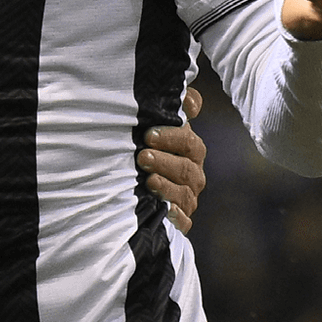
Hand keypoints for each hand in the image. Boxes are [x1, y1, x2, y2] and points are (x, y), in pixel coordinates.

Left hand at [138, 87, 206, 233]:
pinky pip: (185, 221)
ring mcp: (187, 197)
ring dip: (167, 187)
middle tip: (142, 156)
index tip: (149, 134)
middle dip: (165, 162)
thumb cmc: (145, 147)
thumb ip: (174, 108)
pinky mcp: (181, 219)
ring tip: (148, 181)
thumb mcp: (153, 124)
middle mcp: (192, 173)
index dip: (173, 137)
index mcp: (189, 149)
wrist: (129, 183)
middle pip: (187, 168)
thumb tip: (190, 100)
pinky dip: (177, 216)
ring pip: (184, 193)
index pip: (188, 142)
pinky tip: (166, 211)